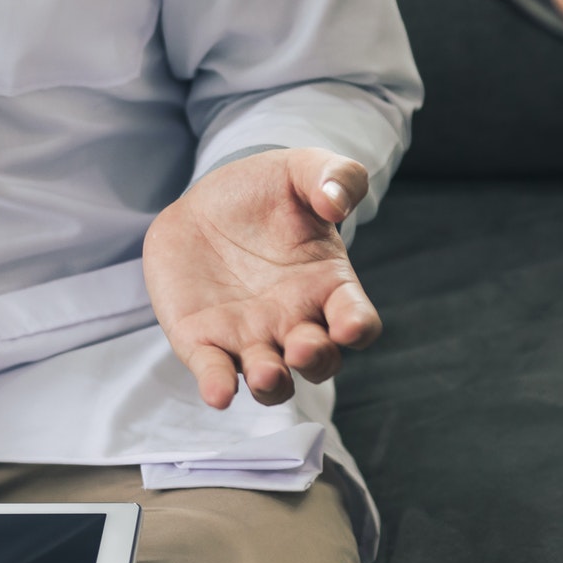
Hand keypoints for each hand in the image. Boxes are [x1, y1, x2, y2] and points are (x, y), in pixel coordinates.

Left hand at [143, 148, 381, 407]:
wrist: (206, 202)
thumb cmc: (268, 192)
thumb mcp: (302, 169)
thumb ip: (333, 176)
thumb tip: (336, 203)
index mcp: (328, 287)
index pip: (356, 320)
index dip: (357, 328)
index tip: (350, 326)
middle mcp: (295, 322)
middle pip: (318, 361)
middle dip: (314, 361)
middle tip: (300, 348)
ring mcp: (250, 337)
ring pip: (272, 380)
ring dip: (272, 384)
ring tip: (265, 373)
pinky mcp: (204, 341)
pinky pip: (216, 372)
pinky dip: (219, 387)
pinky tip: (218, 392)